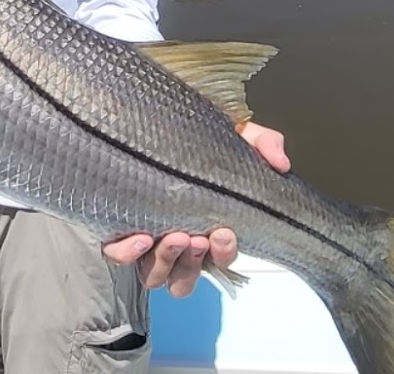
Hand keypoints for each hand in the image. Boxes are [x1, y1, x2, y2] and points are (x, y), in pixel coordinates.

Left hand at [102, 121, 289, 297]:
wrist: (139, 116)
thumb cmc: (186, 134)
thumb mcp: (230, 132)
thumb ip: (260, 141)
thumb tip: (280, 161)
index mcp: (202, 223)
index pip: (218, 258)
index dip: (224, 255)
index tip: (223, 233)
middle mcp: (172, 237)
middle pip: (186, 275)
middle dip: (194, 262)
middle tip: (197, 236)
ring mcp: (142, 236)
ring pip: (156, 275)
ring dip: (167, 262)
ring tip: (173, 235)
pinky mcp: (113, 227)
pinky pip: (116, 255)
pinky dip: (128, 253)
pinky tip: (139, 235)